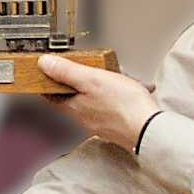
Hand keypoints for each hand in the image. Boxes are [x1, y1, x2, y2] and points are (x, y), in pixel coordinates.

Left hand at [38, 54, 158, 150]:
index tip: (45, 72)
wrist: (149, 128)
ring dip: (98, 85)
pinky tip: (126, 88)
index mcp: (72, 107)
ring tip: (111, 75)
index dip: (46, 81)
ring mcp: (99, 121)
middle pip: (71, 96)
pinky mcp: (115, 123)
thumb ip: (66, 71)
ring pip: (91, 99)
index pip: (49, 94)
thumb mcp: (91, 79)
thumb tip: (44, 64)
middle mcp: (83, 117)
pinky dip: (115, 94)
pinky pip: (109, 104)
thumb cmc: (123, 106)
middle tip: (82, 68)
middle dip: (77, 80)